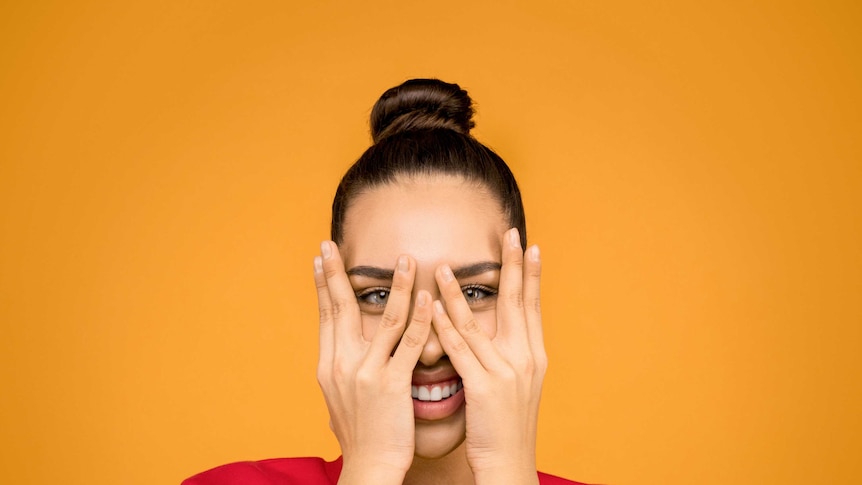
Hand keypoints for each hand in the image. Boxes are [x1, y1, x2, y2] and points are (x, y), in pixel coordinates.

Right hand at [314, 241, 431, 484]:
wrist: (370, 467)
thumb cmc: (361, 434)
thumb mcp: (342, 397)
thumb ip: (345, 368)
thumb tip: (343, 348)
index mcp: (329, 366)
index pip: (325, 316)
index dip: (323, 286)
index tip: (320, 260)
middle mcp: (343, 365)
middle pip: (340, 310)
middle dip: (337, 275)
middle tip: (331, 245)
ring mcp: (367, 373)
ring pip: (382, 319)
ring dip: (394, 285)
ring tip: (403, 258)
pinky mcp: (392, 384)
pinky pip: (408, 343)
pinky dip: (419, 317)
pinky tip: (427, 297)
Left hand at [431, 228, 545, 484]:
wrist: (509, 464)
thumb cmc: (507, 427)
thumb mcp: (516, 386)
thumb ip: (508, 355)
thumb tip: (499, 330)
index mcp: (534, 357)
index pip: (533, 306)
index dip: (531, 275)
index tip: (530, 245)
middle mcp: (525, 359)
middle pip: (518, 303)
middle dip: (513, 266)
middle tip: (511, 234)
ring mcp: (506, 372)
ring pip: (480, 323)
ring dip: (460, 293)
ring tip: (447, 266)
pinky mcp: (485, 387)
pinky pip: (461, 350)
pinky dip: (446, 326)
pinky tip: (433, 307)